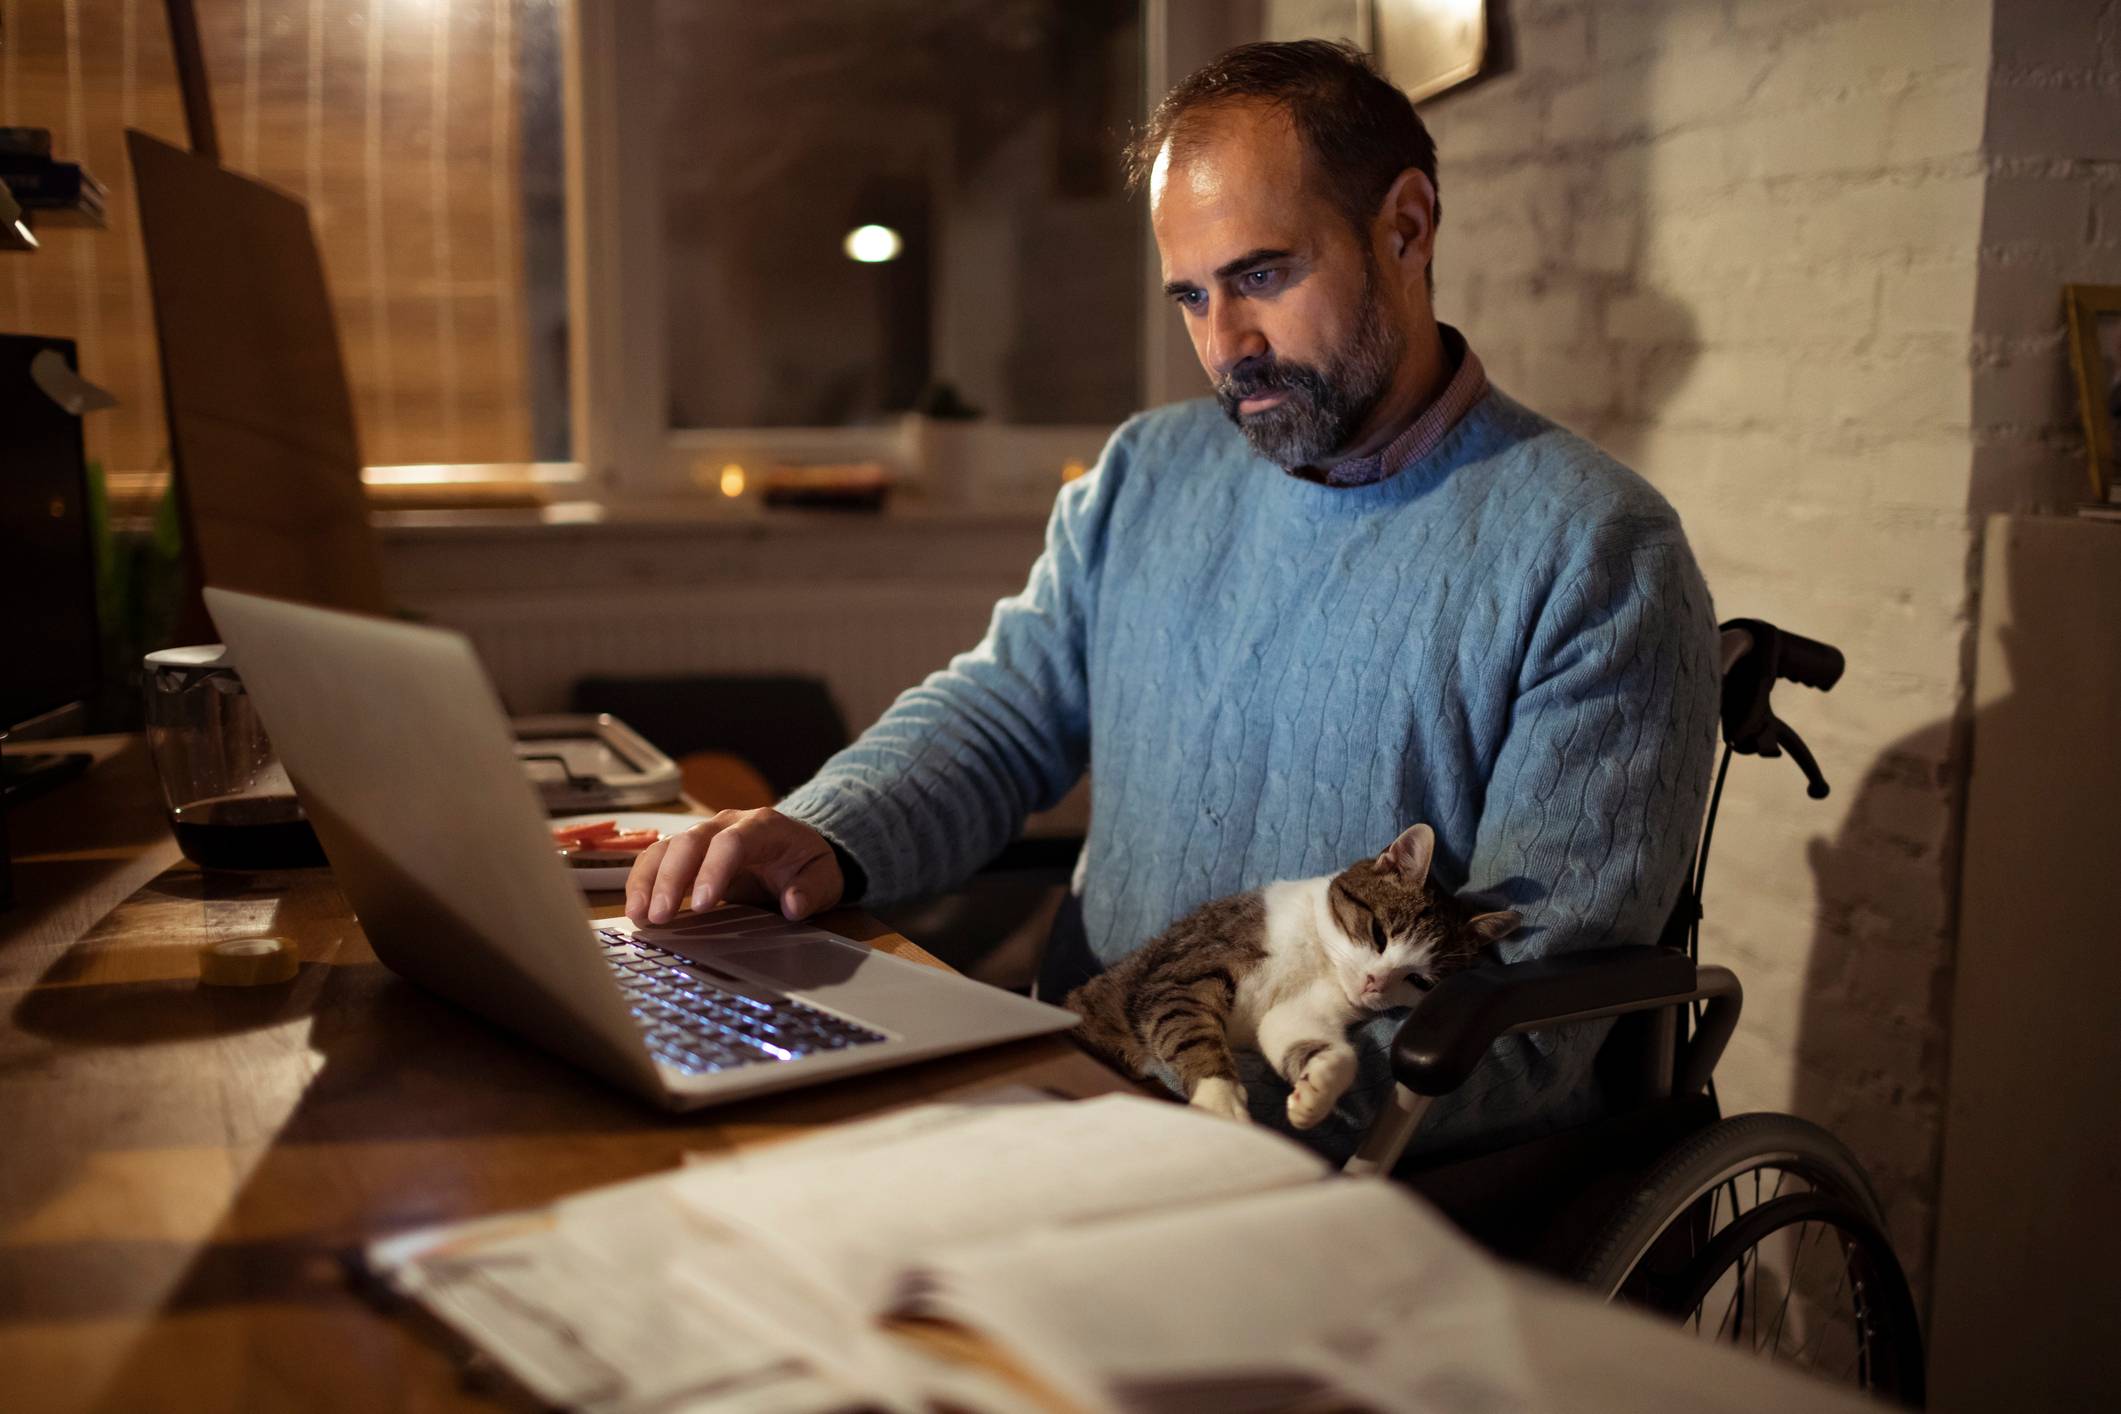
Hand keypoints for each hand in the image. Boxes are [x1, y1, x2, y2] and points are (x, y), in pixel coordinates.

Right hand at [625, 808, 843, 925]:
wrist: (796, 847)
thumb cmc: (806, 862)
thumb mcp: (824, 877)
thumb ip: (812, 889)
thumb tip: (794, 904)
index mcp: (762, 825)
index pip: (732, 842)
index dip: (713, 871)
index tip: (702, 905)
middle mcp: (726, 823)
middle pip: (690, 841)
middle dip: (671, 879)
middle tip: (660, 915)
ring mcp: (703, 834)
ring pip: (666, 847)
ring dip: (647, 880)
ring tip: (638, 915)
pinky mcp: (687, 851)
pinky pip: (657, 859)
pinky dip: (643, 882)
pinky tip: (636, 909)